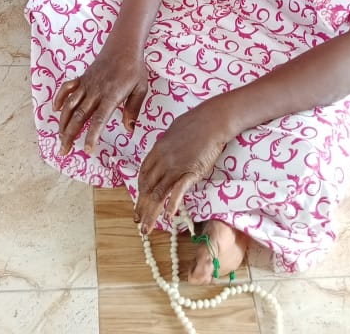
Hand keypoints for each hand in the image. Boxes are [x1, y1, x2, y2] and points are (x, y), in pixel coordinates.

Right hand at [54, 45, 148, 154]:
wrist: (123, 45)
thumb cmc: (134, 68)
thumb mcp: (140, 89)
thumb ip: (133, 109)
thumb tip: (129, 129)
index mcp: (111, 96)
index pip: (99, 119)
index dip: (92, 135)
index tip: (87, 150)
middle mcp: (96, 91)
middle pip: (79, 116)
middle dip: (70, 134)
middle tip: (64, 151)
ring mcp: (87, 84)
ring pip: (70, 105)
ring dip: (63, 122)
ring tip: (60, 138)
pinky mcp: (82, 77)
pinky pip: (67, 87)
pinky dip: (60, 98)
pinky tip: (55, 110)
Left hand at [134, 104, 229, 232]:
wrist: (212, 120)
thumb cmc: (196, 122)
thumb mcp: (174, 132)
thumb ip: (166, 146)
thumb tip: (163, 153)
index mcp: (158, 150)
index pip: (144, 174)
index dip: (140, 191)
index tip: (138, 202)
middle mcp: (163, 160)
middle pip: (148, 188)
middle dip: (142, 207)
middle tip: (137, 222)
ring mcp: (176, 166)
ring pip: (159, 194)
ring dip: (151, 213)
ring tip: (146, 229)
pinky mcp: (190, 172)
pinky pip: (178, 191)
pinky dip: (172, 205)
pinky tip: (168, 217)